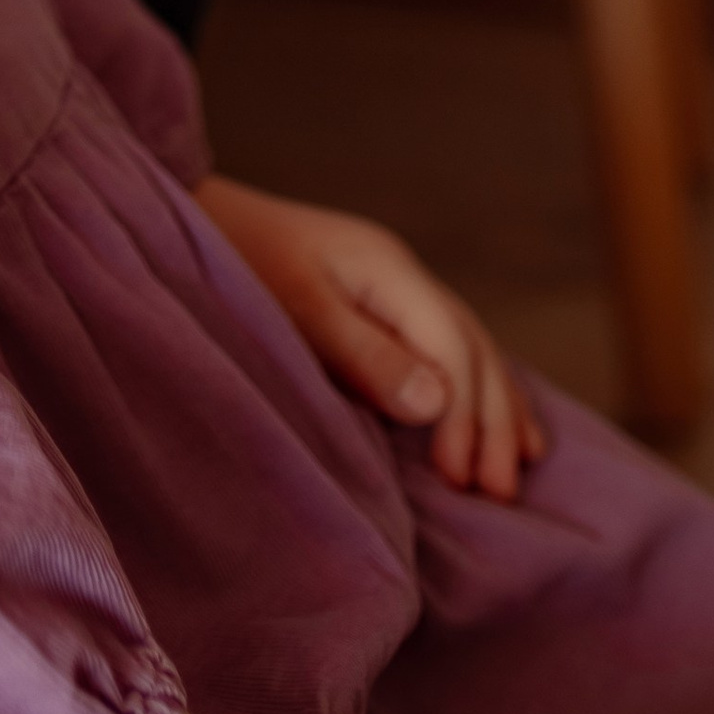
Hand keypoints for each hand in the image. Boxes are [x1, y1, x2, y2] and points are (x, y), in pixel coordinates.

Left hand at [194, 175, 547, 498]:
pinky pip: (453, 348)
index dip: (462, 414)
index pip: (450, 345)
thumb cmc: (237, 262)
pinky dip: (483, 388)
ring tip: (518, 469)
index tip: (458, 478)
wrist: (196, 219)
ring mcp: (395, 286)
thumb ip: (365, 354)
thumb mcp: (296, 310)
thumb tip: (438, 403)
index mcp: (386, 267)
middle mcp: (402, 273)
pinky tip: (504, 423)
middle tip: (499, 493)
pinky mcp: (382, 304)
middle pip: (472, 348)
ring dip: (496, 409)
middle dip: (491, 420)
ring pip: (473, 348)